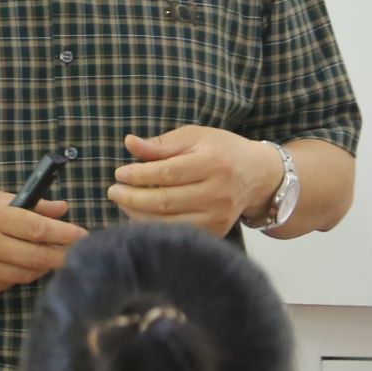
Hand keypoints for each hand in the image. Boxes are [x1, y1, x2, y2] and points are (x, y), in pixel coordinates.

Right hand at [0, 192, 85, 295]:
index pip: (38, 229)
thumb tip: (62, 209)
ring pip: (24, 274)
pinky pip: (6, 283)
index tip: (84, 235)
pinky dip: (18, 275)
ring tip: (52, 258)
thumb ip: (28, 204)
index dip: (65, 234)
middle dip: (63, 256)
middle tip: (80, 254)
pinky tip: (20, 265)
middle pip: (36, 256)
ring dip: (42, 267)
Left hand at [108, 127, 282, 237]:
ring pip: (168, 223)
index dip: (138, 175)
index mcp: (212, 163)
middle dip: (132, 197)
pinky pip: (177, 233)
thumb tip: (129, 143)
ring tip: (123, 203)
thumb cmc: (222, 151)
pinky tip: (140, 216)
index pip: (167, 173)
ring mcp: (218, 217)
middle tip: (113, 191)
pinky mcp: (216, 232)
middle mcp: (217, 193)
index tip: (119, 173)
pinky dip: (154, 227)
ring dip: (138, 215)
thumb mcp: (195, 137)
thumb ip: (162, 143)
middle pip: (165, 201)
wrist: (258, 175)